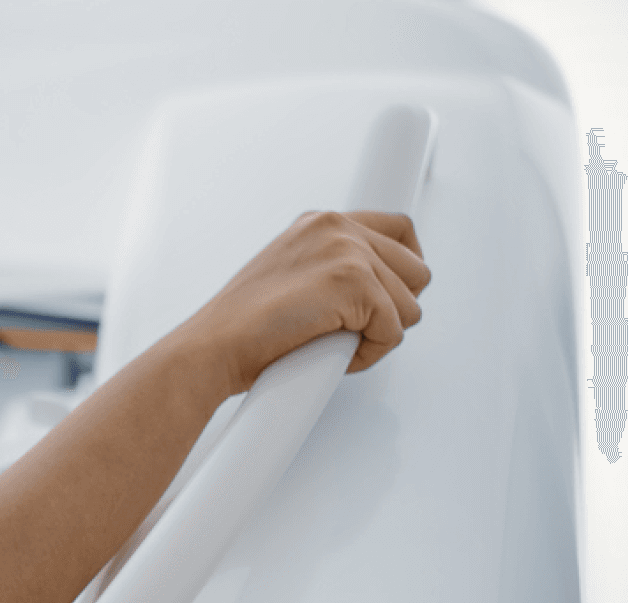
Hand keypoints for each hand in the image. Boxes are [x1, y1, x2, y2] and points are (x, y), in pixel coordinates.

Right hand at [181, 210, 430, 396]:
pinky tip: (331, 354)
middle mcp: (336, 227)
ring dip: (380, 335)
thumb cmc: (239, 328)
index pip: (399, 230)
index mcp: (320, 222)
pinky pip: (394, 331)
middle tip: (358, 330)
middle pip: (417, 268)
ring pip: (410, 305)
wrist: (211, 347)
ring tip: (336, 344)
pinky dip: (369, 354)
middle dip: (395, 308)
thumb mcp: (289, 277)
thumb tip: (375, 292)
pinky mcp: (354, 283)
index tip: (391, 296)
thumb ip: (331, 270)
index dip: (403, 269)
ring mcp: (346, 251)